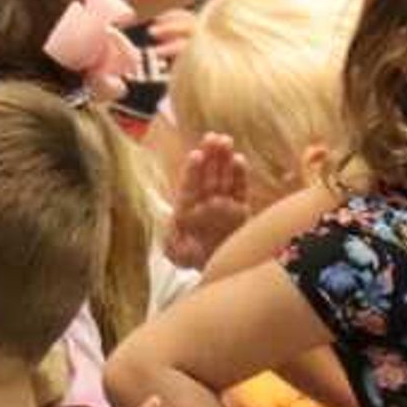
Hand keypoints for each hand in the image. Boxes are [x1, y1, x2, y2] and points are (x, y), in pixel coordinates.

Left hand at [157, 131, 256, 273]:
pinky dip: (240, 175)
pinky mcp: (240, 210)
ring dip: (224, 159)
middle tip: (213, 137)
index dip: (193, 170)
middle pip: (207, 174)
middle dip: (210, 156)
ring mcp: (222, 204)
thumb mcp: (177, 253)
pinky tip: (240, 160)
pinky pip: (239, 189)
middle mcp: (204, 202)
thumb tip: (166, 224)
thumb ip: (171, 240)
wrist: (216, 269)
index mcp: (187, 208)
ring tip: (226, 140)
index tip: (196, 155)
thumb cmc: (192, 259)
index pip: (189, 185)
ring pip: (223, 176)